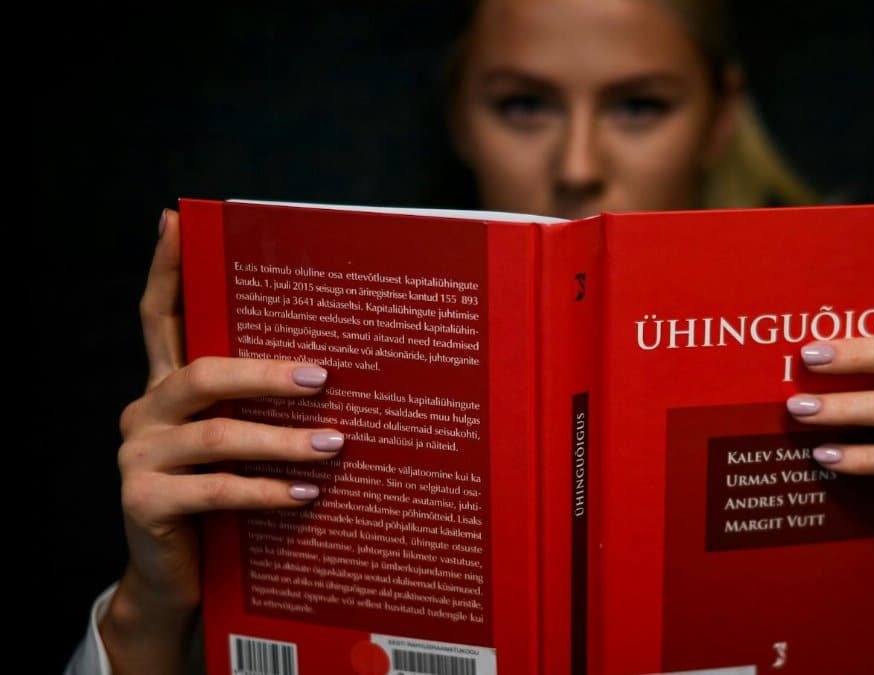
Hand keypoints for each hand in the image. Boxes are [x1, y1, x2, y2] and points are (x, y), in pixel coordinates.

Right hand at [100, 209, 343, 674]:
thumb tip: (333, 368)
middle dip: (266, 370)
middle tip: (324, 376)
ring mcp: (138, 456)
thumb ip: (259, 405)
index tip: (175, 218)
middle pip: (202, 371)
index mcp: (166, 386)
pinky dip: (267, 491)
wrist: (182, 579)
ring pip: (216, 432)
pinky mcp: (143, 502)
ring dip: (282, 438)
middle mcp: (144, 411)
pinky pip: (215, 489)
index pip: (159, 316)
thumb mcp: (238, 442)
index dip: (165, 268)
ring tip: (335, 443)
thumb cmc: (225, 498)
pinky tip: (307, 495)